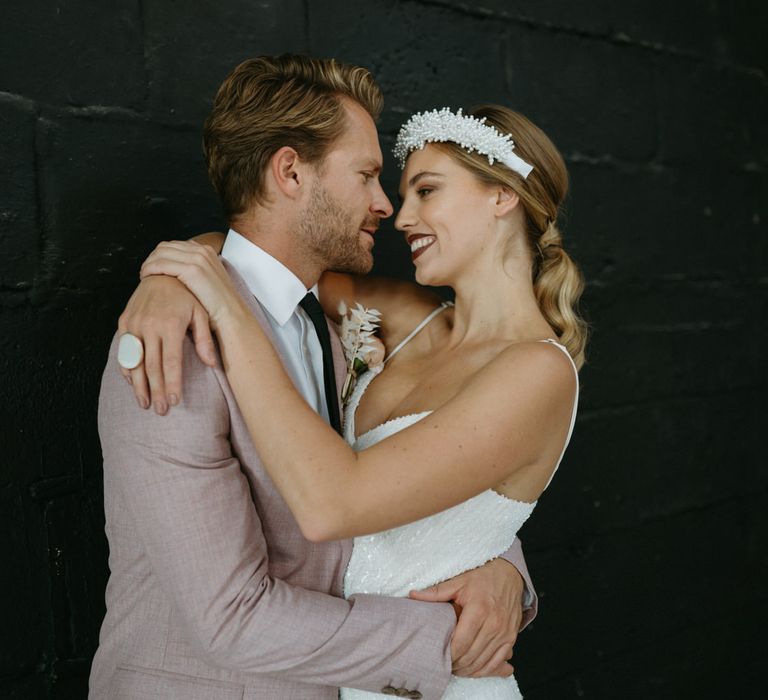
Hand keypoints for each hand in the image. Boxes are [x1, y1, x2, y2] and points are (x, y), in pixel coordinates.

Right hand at [118, 275, 216, 413]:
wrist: (161, 274)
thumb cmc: (186, 296)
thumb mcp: (201, 313)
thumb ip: (205, 339)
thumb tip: (212, 363)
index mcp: (170, 325)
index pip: (170, 362)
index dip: (172, 384)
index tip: (174, 402)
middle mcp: (149, 325)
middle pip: (151, 367)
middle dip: (156, 391)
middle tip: (161, 410)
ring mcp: (134, 324)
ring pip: (133, 362)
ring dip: (139, 386)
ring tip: (146, 403)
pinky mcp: (124, 322)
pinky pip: (123, 351)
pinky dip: (127, 369)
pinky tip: (133, 384)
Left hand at [140, 241, 244, 331]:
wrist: (231, 315)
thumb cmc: (217, 305)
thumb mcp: (207, 280)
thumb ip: (193, 270)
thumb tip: (175, 271)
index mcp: (206, 251)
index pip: (174, 245)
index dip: (160, 255)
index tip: (154, 268)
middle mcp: (202, 251)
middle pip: (165, 246)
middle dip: (152, 258)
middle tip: (146, 272)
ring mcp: (198, 259)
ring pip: (160, 253)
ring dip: (149, 263)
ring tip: (145, 276)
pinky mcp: (192, 270)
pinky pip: (161, 264)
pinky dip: (150, 269)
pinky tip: (147, 278)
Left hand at [409, 558, 523, 677]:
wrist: (509, 574)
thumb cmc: (483, 577)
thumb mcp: (459, 581)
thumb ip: (436, 592)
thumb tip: (413, 595)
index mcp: (479, 609)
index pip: (461, 643)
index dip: (448, 654)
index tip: (437, 657)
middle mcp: (494, 624)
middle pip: (471, 656)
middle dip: (456, 665)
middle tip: (443, 665)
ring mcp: (505, 632)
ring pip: (484, 662)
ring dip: (468, 670)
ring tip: (454, 669)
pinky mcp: (511, 637)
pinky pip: (497, 661)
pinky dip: (484, 669)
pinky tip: (472, 669)